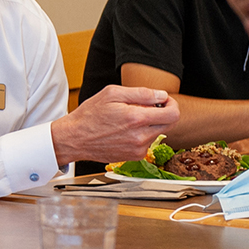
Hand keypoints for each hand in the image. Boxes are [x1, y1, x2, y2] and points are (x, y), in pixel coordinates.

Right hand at [51, 85, 179, 166]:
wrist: (74, 139)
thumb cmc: (89, 115)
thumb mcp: (112, 94)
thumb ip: (141, 93)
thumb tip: (161, 95)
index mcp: (137, 118)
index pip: (173, 114)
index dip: (172, 104)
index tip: (164, 101)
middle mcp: (140, 136)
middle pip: (170, 124)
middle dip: (164, 113)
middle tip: (150, 108)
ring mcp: (138, 148)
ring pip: (158, 133)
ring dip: (150, 124)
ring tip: (129, 120)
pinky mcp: (134, 156)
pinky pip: (147, 142)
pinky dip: (141, 135)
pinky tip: (125, 131)